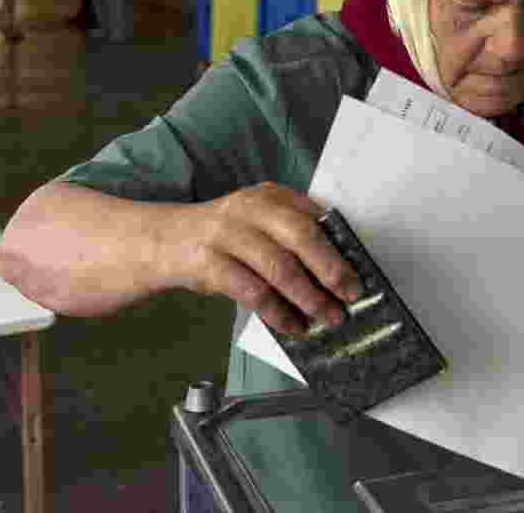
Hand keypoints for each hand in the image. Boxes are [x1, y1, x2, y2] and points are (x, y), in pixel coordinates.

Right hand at [169, 182, 362, 337]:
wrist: (163, 240)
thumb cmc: (224, 237)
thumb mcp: (258, 222)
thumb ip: (291, 236)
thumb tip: (338, 271)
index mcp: (271, 196)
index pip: (315, 217)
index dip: (341, 244)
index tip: (360, 269)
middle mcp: (251, 208)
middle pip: (301, 235)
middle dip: (331, 267)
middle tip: (351, 293)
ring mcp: (228, 234)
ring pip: (278, 266)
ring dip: (308, 297)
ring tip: (327, 317)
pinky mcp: (209, 263)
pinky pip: (252, 292)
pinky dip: (278, 313)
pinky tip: (293, 326)